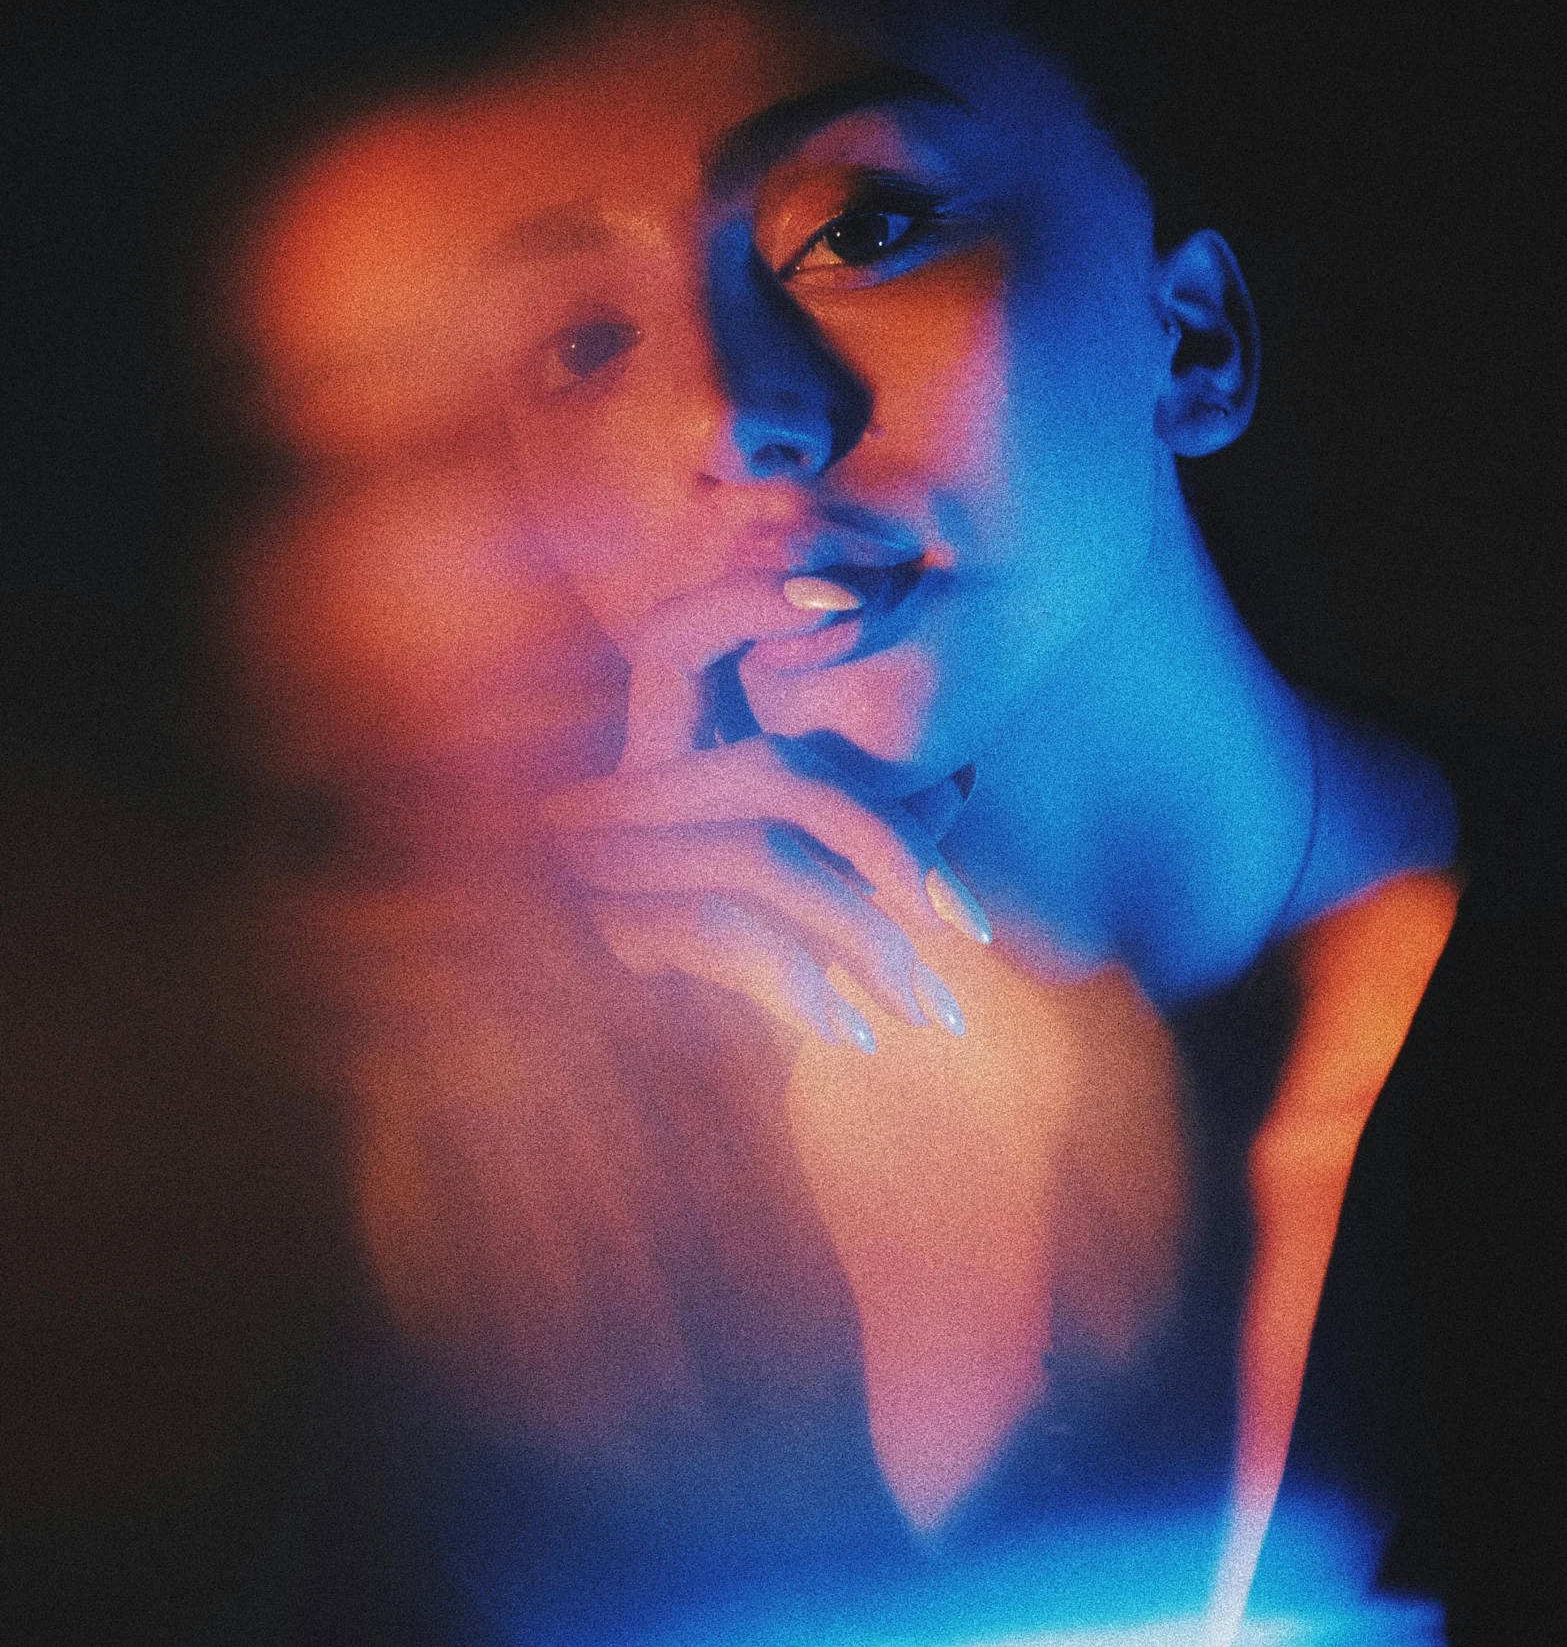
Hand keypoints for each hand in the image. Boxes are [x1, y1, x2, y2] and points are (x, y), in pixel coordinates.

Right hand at [540, 575, 988, 1050]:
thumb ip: (854, 823)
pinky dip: (803, 986)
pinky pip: (726, 931)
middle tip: (968, 926)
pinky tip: (852, 1036)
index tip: (848, 596)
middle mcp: (610, 796)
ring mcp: (598, 862)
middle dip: (892, 841)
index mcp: (649, 759)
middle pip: (776, 770)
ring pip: (767, 855)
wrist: (609, 1086)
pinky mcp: (603, 930)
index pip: (677, 637)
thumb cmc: (710, 975)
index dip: (748, 598)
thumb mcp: (785, 887)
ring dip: (865, 939)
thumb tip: (960, 774)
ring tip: (926, 1009)